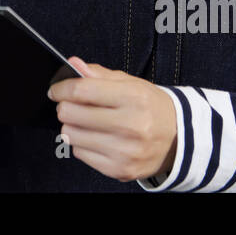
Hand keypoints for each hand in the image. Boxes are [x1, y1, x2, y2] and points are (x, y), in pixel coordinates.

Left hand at [48, 56, 177, 182]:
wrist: (180, 139)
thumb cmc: (152, 108)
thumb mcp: (132, 83)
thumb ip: (99, 74)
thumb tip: (74, 64)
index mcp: (133, 98)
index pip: (81, 91)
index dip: (61, 89)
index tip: (55, 90)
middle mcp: (130, 126)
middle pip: (71, 114)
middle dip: (66, 107)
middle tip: (74, 106)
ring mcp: (125, 151)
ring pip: (71, 135)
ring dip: (73, 127)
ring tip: (87, 122)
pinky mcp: (120, 170)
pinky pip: (80, 154)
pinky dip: (82, 144)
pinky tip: (97, 138)